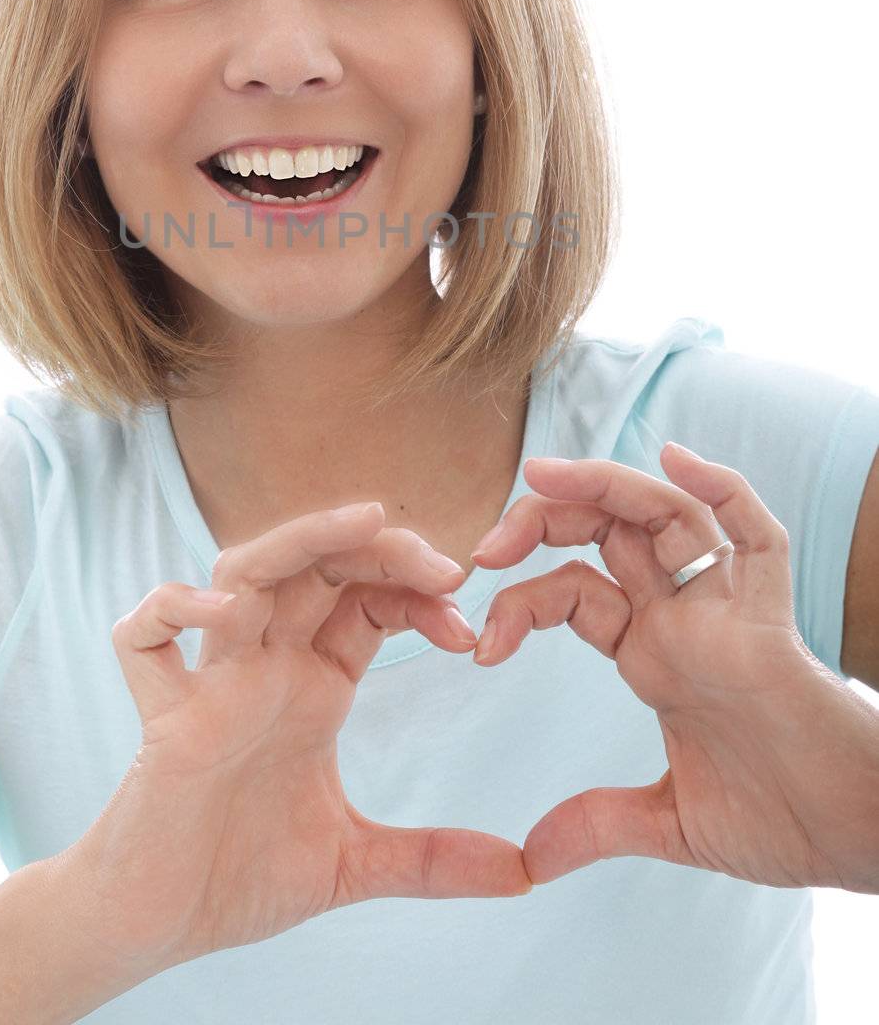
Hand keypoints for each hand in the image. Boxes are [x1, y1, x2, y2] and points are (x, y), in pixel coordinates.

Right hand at [74, 501, 530, 983]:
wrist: (158, 927)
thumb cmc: (240, 879)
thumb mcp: (355, 865)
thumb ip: (435, 860)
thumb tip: (526, 874)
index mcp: (309, 688)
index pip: (367, 602)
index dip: (419, 595)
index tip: (470, 632)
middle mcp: (263, 669)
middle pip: (315, 567)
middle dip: (378, 549)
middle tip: (443, 564)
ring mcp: (209, 686)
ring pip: (241, 573)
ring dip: (297, 540)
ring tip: (360, 522)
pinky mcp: (159, 719)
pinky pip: (144, 638)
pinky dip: (172, 609)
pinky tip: (222, 614)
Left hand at [469, 444, 878, 891]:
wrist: (854, 840)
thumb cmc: (782, 820)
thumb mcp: (670, 822)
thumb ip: (599, 824)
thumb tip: (529, 860)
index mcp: (654, 654)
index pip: (573, 593)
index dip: (519, 601)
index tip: (478, 645)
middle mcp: (683, 618)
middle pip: (607, 533)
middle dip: (544, 520)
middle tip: (487, 545)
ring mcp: (726, 610)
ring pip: (664, 515)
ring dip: (602, 485)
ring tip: (544, 473)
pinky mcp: (772, 617)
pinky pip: (755, 536)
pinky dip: (722, 490)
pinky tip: (679, 460)